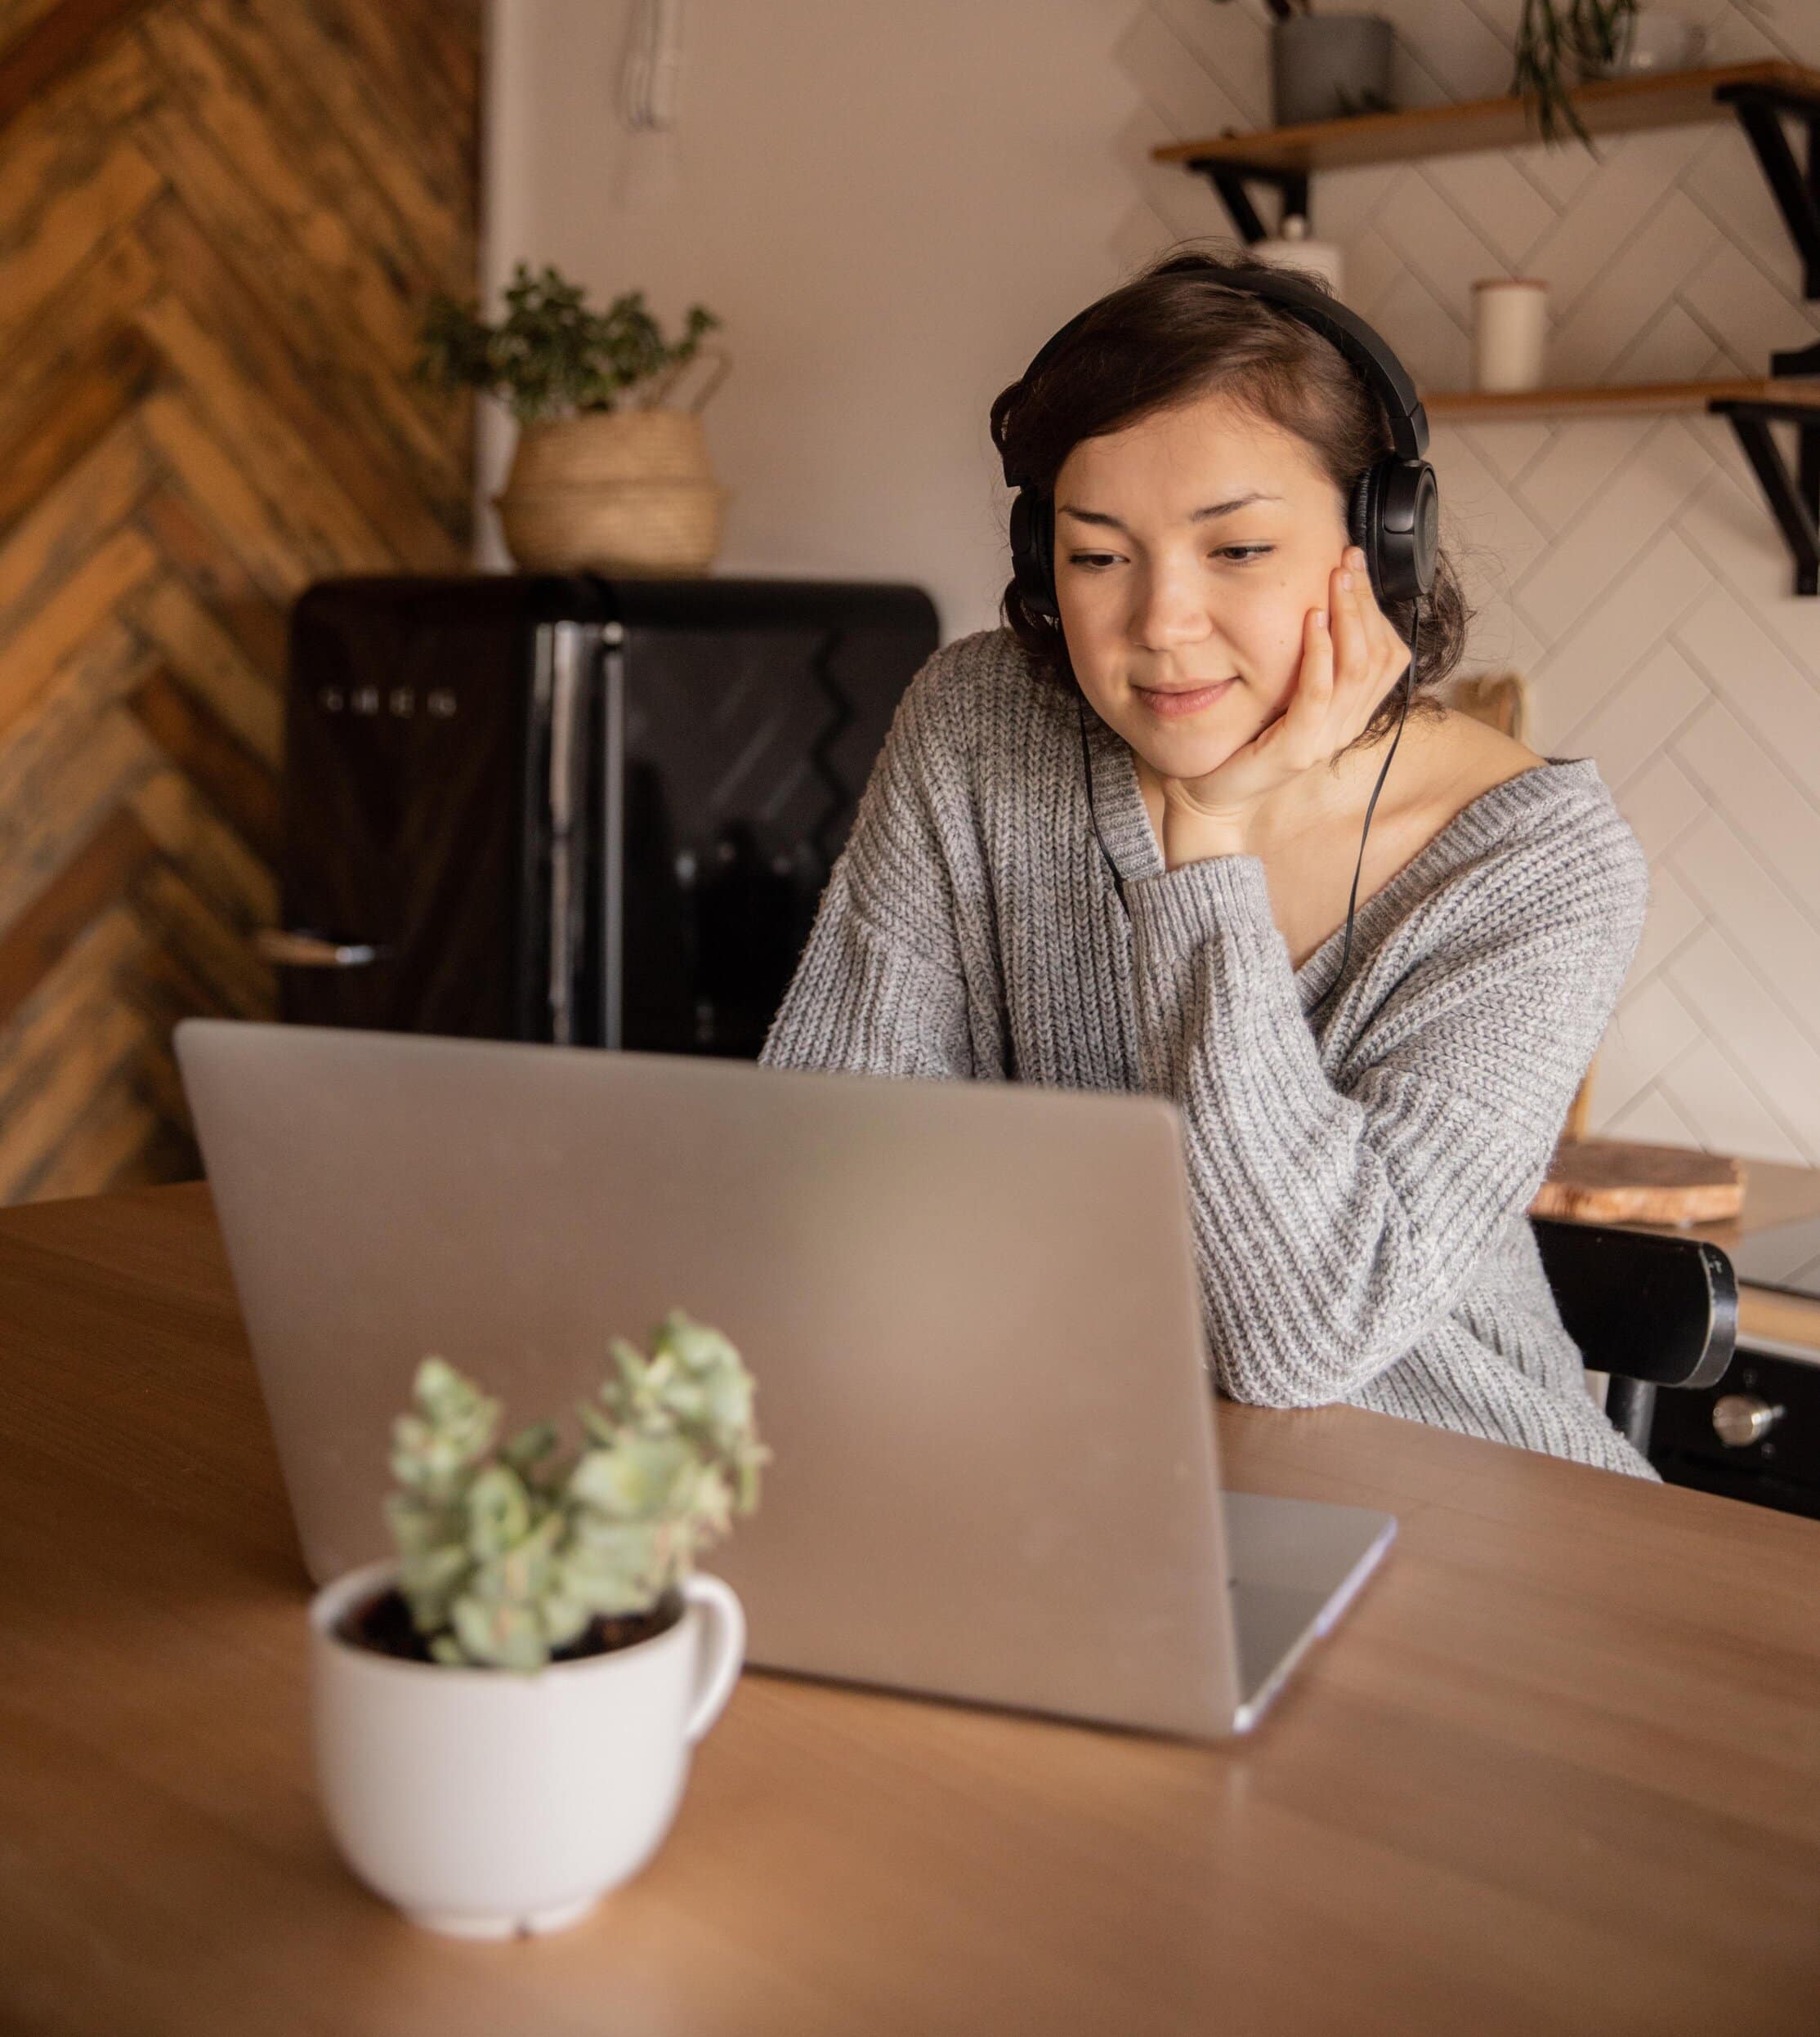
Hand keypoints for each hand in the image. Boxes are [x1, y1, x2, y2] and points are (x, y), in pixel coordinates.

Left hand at [1156, 545, 1413, 868]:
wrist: (1212, 797)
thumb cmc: (1244, 742)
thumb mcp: (1284, 695)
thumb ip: (1308, 663)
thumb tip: (1317, 604)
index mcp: (1351, 713)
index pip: (1386, 654)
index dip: (1375, 607)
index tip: (1355, 566)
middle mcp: (1346, 726)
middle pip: (1378, 655)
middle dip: (1364, 602)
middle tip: (1347, 562)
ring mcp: (1324, 739)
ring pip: (1357, 669)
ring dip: (1348, 617)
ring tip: (1333, 581)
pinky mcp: (1296, 748)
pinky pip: (1319, 694)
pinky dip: (1319, 653)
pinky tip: (1311, 621)